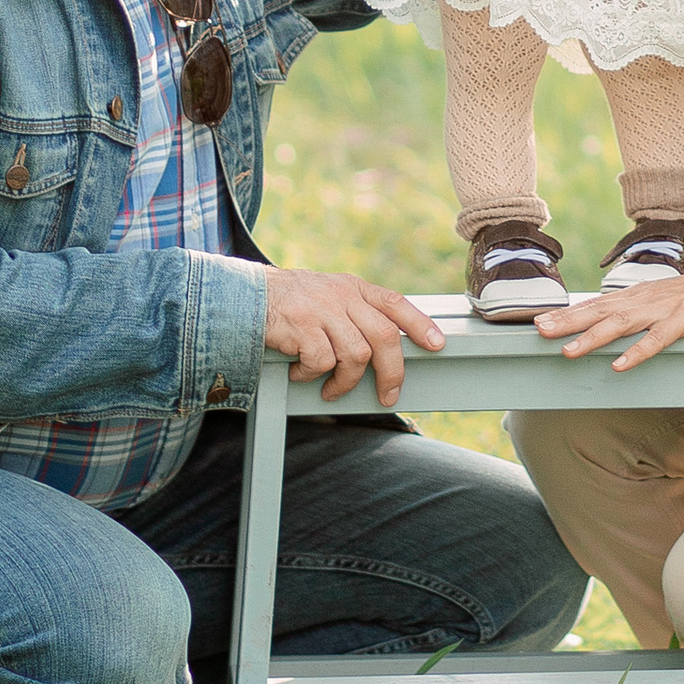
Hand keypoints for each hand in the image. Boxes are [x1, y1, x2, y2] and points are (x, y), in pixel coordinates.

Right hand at [259, 268, 446, 402]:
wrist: (245, 293)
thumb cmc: (291, 302)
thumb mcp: (329, 295)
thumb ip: (356, 311)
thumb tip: (387, 345)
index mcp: (354, 288)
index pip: (396, 303)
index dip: (420, 325)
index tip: (438, 344)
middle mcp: (343, 296)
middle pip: (384, 337)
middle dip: (392, 372)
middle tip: (388, 395)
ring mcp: (323, 310)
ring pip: (356, 355)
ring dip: (346, 382)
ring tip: (331, 388)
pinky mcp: (302, 327)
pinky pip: (322, 362)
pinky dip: (313, 376)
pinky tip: (300, 373)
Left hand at [533, 260, 683, 370]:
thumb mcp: (662, 304)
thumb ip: (636, 313)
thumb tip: (606, 325)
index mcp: (639, 296)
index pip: (596, 304)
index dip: (567, 313)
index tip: (538, 321)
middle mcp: (646, 299)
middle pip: (601, 311)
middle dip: (568, 321)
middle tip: (539, 331)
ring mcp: (666, 307)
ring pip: (623, 322)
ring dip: (594, 337)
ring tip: (569, 350)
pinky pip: (660, 338)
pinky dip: (638, 351)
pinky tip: (620, 364)